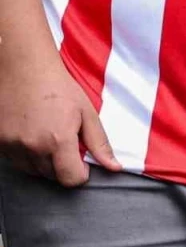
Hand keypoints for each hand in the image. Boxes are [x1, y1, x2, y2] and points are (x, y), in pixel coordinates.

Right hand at [0, 60, 120, 184]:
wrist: (24, 67)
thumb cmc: (59, 88)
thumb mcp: (87, 114)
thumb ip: (100, 144)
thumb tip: (114, 168)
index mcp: (58, 140)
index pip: (70, 179)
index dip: (81, 174)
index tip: (82, 162)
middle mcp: (32, 146)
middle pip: (52, 176)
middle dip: (63, 166)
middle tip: (65, 144)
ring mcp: (11, 143)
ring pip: (33, 171)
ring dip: (44, 163)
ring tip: (48, 138)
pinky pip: (16, 160)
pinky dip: (26, 155)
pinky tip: (32, 136)